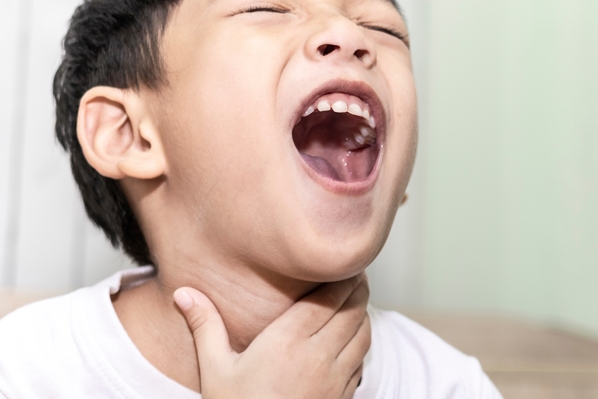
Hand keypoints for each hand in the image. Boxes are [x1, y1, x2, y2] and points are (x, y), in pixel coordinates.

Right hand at [173, 274, 370, 398]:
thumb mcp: (214, 370)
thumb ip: (205, 326)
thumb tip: (182, 293)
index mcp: (287, 342)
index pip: (329, 297)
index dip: (343, 276)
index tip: (345, 263)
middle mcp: (317, 357)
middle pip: (353, 309)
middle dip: (357, 288)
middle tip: (354, 274)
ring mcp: (335, 379)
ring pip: (363, 333)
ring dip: (362, 314)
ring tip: (354, 301)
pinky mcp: (343, 397)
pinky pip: (362, 360)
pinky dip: (361, 343)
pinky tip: (351, 339)